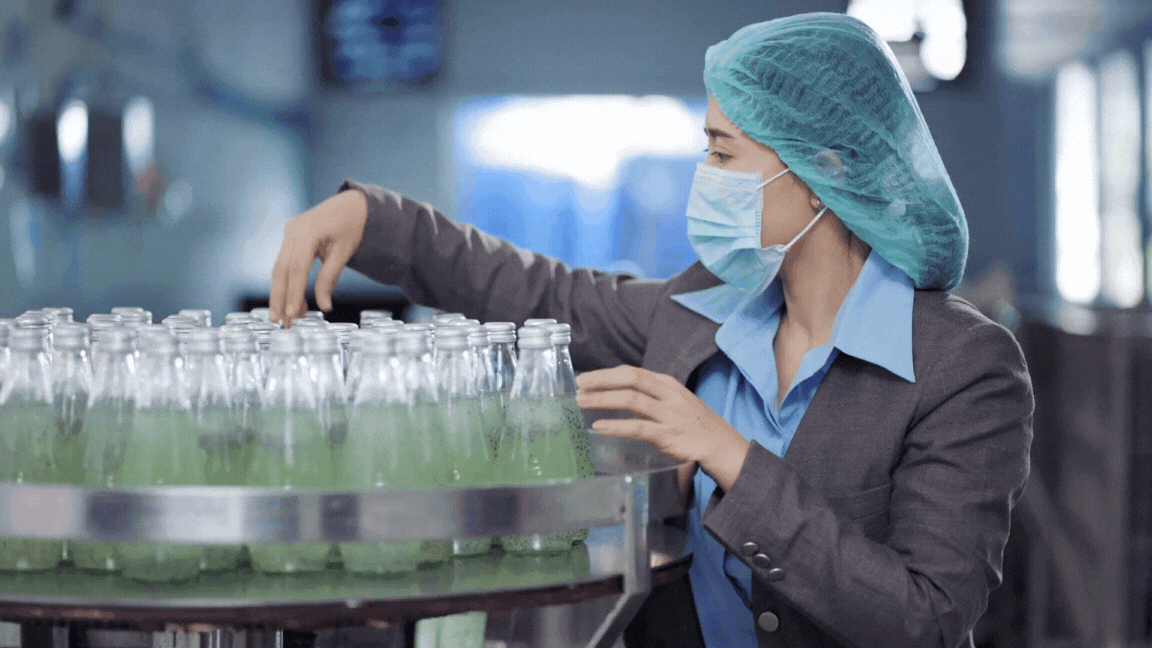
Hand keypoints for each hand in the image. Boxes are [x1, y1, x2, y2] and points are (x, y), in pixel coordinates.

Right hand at [269, 189, 367, 324]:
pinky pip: (286, 263)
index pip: (297, 269)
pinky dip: (289, 282)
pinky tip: (294, 301)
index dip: (294, 293)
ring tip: (286, 317)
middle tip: (280, 323)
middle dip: (279, 298)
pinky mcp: (291, 237)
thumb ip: (330, 278)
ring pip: (280, 269)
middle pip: (281, 270)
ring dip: (282, 294)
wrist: (353, 204)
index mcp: (307, 232)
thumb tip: (324, 307)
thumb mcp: (344, 252)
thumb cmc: (352, 226)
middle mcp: (293, 231)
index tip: (292, 314)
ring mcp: (289, 232)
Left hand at [576, 365, 750, 491]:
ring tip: (581, 402)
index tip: (587, 378)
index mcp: (668, 384)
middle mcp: (668, 394)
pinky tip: (599, 426)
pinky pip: (637, 427)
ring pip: (630, 400)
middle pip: (629, 379)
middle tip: (579, 385)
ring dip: (602, 399)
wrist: (723, 446)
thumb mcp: (675, 402)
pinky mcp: (668, 435)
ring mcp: (668, 414)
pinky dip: (616, 425)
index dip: (607, 374)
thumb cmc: (696, 425)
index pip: (632, 372)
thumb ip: (651, 398)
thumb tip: (620, 394)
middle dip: (601, 380)